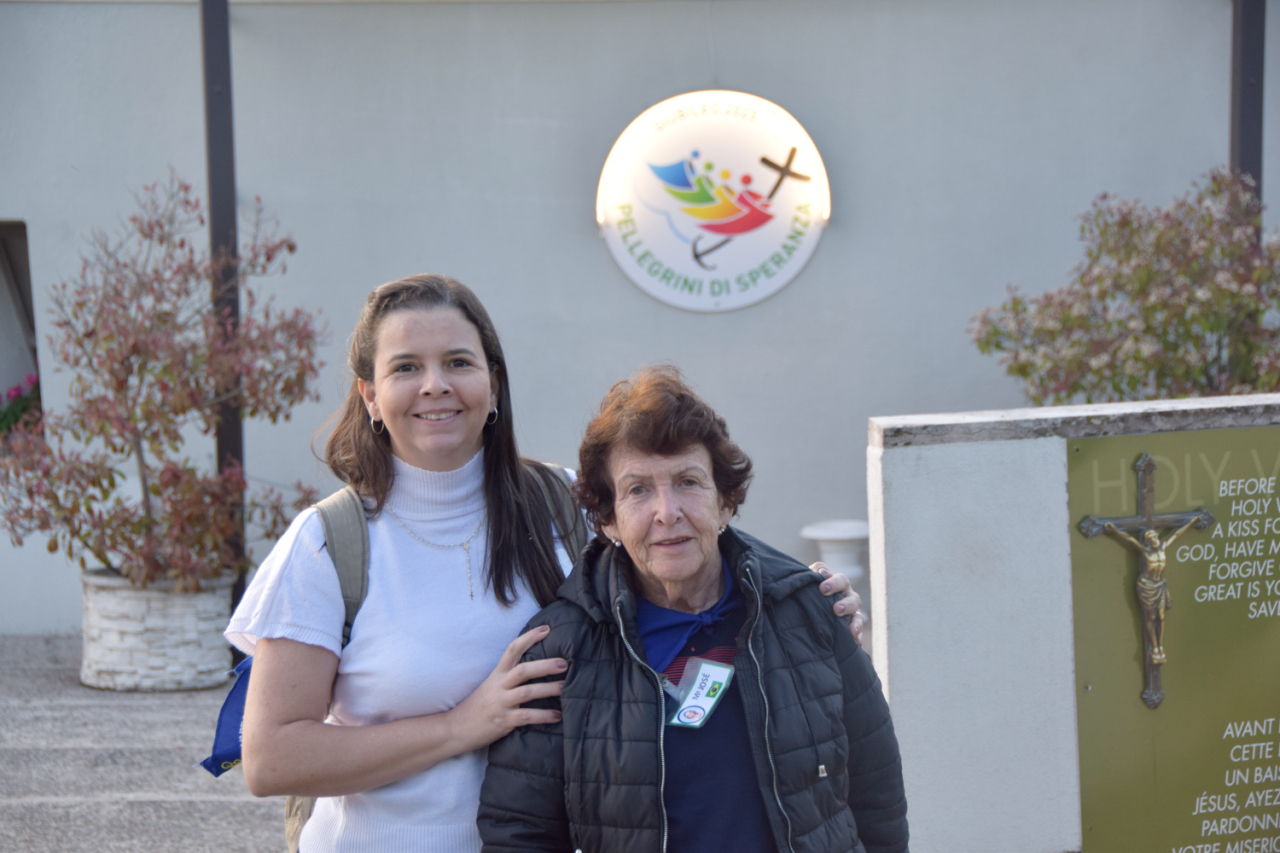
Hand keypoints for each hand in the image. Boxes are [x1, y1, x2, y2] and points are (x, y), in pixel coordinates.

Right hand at [448, 625, 566, 751]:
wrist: (457, 728)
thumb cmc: (480, 705)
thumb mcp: (493, 685)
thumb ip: (511, 677)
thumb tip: (538, 667)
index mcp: (498, 674)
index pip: (512, 649)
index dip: (529, 638)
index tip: (546, 629)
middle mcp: (499, 686)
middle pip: (523, 670)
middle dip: (545, 665)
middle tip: (564, 663)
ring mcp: (501, 703)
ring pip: (526, 692)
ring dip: (548, 689)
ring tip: (565, 687)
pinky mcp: (503, 721)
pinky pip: (526, 716)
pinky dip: (543, 716)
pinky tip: (557, 716)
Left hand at [813, 562, 864, 647]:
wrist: (805, 611)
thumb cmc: (808, 591)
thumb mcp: (808, 582)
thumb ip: (812, 575)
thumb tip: (819, 573)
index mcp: (837, 583)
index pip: (840, 579)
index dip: (833, 583)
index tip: (822, 589)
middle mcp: (846, 595)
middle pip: (853, 598)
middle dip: (845, 603)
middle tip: (836, 609)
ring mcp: (850, 610)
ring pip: (857, 612)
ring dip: (855, 621)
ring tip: (850, 629)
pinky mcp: (851, 625)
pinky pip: (857, 629)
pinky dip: (858, 635)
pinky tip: (856, 641)